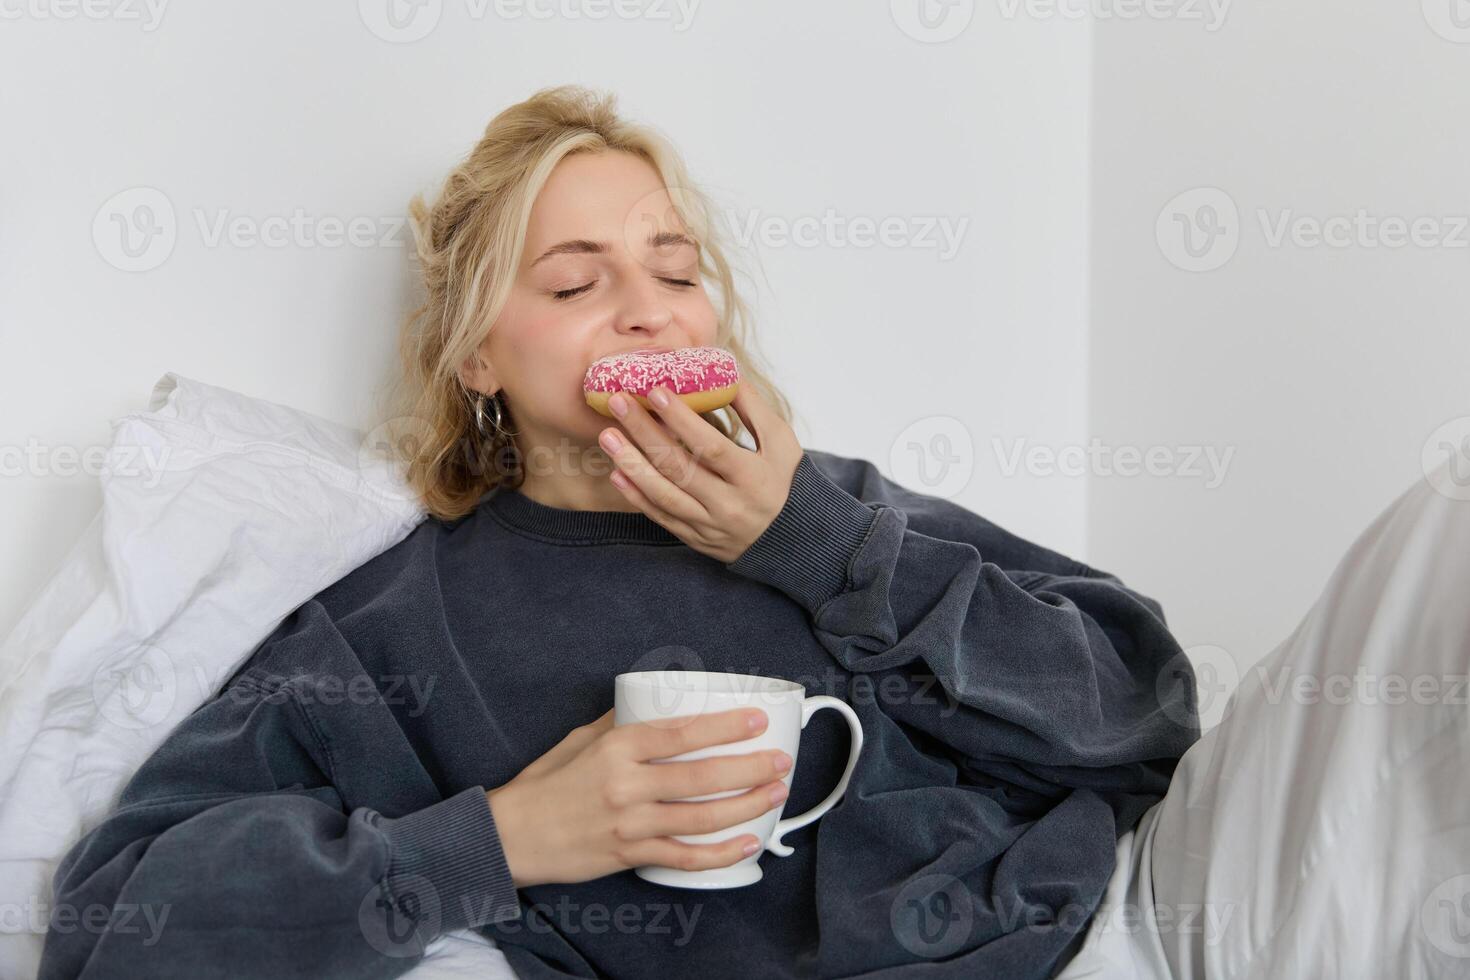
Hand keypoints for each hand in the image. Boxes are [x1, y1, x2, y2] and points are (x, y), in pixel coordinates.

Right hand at [485, 707, 792, 887]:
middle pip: (701, 776)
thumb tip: (656, 702)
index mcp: (617, 748)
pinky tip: (746, 845)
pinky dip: (719, 854)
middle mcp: (627, 785)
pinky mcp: (630, 856)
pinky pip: (684, 857)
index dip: (725, 726)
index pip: (681, 733)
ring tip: (775, 795)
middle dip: (750, 768)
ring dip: (745, 806)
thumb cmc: (546, 783)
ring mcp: (630, 825)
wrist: (512, 835)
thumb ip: (621, 723)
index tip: (757, 718)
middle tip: (781, 760)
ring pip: (701, 817)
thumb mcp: (581, 740)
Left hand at [597, 382, 802, 562]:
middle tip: (618, 404)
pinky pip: (661, 517)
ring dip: (632, 465)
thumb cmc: (784, 479)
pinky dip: (637, 495)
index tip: (655, 392)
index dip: (682, 421)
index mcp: (753, 478)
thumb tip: (721, 368)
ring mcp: (710, 525)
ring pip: (664, 496)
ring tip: (607, 437)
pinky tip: (616, 472)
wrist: (790, 535)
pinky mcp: (696, 538)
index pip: (712, 448)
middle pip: (680, 468)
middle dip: (645, 434)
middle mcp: (730, 505)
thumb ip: (751, 407)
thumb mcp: (779, 441)